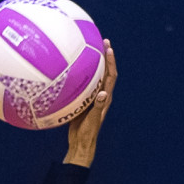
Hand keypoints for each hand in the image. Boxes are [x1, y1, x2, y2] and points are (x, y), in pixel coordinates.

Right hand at [65, 39, 117, 166]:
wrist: (81, 142)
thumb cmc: (88, 132)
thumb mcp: (92, 119)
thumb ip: (98, 106)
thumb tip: (103, 93)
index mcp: (106, 98)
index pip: (111, 76)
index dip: (111, 62)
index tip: (108, 48)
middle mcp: (102, 95)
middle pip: (106, 71)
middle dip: (105, 56)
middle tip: (102, 41)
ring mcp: (93, 97)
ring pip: (96, 76)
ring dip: (95, 63)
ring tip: (90, 49)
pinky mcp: (84, 100)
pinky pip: (85, 83)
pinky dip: (82, 73)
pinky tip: (72, 68)